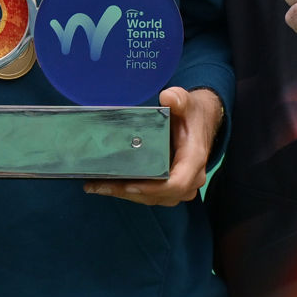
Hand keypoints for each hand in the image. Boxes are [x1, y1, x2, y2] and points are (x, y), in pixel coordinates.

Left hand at [84, 86, 221, 204]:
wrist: (200, 122)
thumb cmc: (192, 114)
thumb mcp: (187, 102)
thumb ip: (178, 99)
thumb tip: (167, 97)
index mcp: (194, 159)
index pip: (176, 183)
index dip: (152, 188)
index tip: (128, 185)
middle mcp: (190, 178)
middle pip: (158, 195)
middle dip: (127, 192)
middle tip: (98, 185)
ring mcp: (181, 186)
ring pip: (151, 198)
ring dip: (124, 194)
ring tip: (96, 185)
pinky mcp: (170, 187)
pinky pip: (149, 195)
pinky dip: (128, 191)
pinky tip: (106, 184)